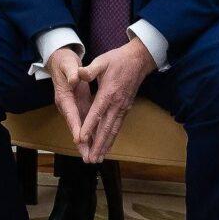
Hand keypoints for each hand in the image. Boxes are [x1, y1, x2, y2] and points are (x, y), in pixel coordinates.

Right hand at [45, 44, 93, 150]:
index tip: (79, 139)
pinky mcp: (79, 107)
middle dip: (81, 143)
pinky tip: (96, 145)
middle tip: (87, 157)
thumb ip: (72, 71)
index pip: (70, 113)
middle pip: (75, 127)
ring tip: (93, 157)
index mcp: (64, 96)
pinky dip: (90, 135)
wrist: (60, 61)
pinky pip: (85, 124)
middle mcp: (67, 106)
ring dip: (86, 143)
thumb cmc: (64, 62)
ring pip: (80, 128)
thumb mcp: (68, 64)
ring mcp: (73, 108)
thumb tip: (75, 79)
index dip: (75, 126)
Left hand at [76, 37, 154, 161]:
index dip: (88, 127)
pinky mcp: (126, 108)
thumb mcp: (102, 61)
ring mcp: (122, 107)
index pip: (96, 113)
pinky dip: (112, 138)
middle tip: (91, 159)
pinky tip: (108, 145)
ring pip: (113, 130)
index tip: (81, 139)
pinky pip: (118, 126)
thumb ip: (90, 70)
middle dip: (98, 145)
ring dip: (106, 145)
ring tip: (99, 158)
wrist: (139, 60)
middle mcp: (116, 104)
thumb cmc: (118, 60)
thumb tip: (79, 74)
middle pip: (106, 128)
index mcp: (108, 93)